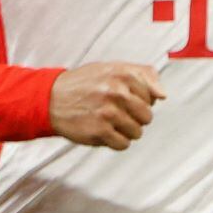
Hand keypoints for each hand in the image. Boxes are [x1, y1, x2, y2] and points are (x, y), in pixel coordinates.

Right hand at [48, 61, 163, 149]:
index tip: (124, 99)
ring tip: (108, 122)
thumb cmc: (83, 84)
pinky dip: (115, 141)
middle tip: (116, 112)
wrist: (50, 99)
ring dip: (125, 131)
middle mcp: (116, 93)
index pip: (152, 97)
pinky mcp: (99, 131)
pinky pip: (123, 144)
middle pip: (147, 117)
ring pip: (137, 132)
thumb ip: (143, 75)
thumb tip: (162, 95)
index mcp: (123, 75)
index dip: (140, 100)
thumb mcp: (112, 68)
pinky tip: (103, 131)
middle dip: (134, 117)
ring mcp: (108, 113)